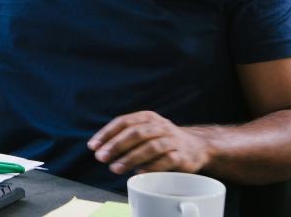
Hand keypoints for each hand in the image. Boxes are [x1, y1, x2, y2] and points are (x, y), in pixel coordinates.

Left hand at [87, 111, 211, 174]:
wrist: (197, 146)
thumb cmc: (163, 139)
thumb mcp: (145, 131)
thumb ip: (125, 137)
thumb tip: (99, 148)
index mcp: (147, 117)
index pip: (124, 122)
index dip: (107, 133)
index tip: (93, 146)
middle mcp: (160, 126)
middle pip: (136, 133)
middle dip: (116, 145)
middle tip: (102, 157)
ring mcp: (172, 140)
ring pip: (150, 147)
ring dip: (131, 158)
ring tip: (115, 168)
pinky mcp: (182, 156)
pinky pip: (166, 161)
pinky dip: (152, 167)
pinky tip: (139, 172)